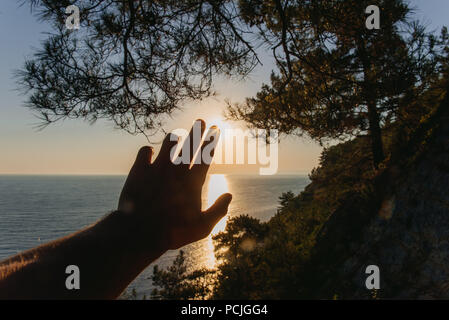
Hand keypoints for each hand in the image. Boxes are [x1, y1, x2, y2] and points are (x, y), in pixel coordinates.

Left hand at [118, 119, 231, 251]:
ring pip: (168, 142)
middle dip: (197, 130)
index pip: (206, 155)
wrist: (139, 232)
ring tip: (176, 136)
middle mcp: (177, 169)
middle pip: (190, 143)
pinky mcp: (139, 170)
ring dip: (174, 138)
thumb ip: (218, 211)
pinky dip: (148, 151)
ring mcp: (157, 168)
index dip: (212, 140)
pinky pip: (145, 151)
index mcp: (193, 181)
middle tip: (201, 121)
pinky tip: (150, 152)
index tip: (216, 130)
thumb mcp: (202, 227)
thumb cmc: (173, 232)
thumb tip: (229, 195)